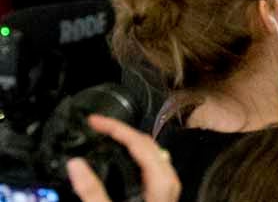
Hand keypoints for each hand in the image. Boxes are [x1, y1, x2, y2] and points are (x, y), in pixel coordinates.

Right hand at [66, 115, 180, 201]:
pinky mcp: (160, 192)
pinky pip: (148, 162)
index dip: (115, 127)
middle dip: (120, 130)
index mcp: (161, 181)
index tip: (94, 120)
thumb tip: (76, 164)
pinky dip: (132, 152)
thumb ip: (92, 191)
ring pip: (149, 151)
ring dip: (127, 140)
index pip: (138, 141)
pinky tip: (119, 154)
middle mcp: (168, 180)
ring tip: (105, 134)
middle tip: (97, 124)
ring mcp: (166, 186)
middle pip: (145, 142)